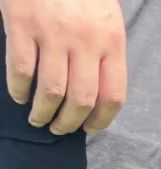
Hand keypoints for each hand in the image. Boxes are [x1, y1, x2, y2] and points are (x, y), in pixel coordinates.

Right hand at [1, 0, 126, 133]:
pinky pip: (21, 69)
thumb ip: (106, 53)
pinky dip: (18, 89)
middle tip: (58, 130)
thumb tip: (100, 95)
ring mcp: (53, 33)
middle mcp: (86, 41)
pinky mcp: (23, 24)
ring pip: (51, 91)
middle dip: (69, 123)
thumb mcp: (106, 19)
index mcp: (112, 42)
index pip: (113, 95)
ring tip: (37, 119)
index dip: (101, 120)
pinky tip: (18, 96)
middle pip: (82, 100)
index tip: (89, 129)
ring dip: (43, 112)